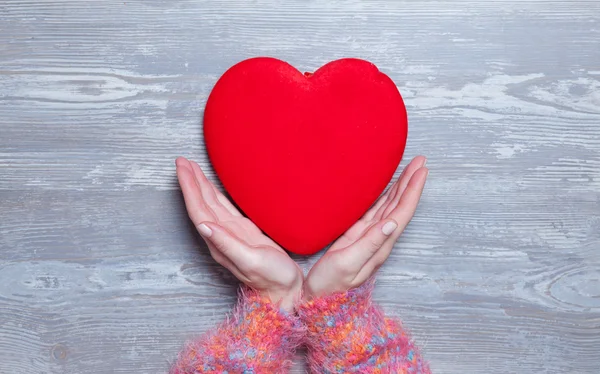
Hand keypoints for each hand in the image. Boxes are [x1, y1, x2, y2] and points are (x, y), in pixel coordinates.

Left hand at [176, 157, 302, 311]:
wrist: (285, 291)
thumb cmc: (272, 279)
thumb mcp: (251, 261)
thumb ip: (227, 244)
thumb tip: (204, 226)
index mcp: (219, 242)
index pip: (199, 210)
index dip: (189, 188)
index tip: (182, 168)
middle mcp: (221, 237)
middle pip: (201, 204)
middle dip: (191, 181)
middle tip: (182, 160)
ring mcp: (231, 234)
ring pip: (211, 204)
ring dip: (200, 186)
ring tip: (192, 168)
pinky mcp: (243, 233)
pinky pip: (224, 209)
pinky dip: (215, 195)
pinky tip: (212, 187)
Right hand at [304, 156, 427, 299]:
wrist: (319, 299)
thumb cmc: (330, 285)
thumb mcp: (348, 264)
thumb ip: (370, 244)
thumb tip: (392, 223)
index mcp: (380, 245)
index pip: (402, 212)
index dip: (412, 190)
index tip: (421, 170)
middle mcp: (379, 239)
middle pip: (400, 205)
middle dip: (411, 182)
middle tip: (421, 161)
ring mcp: (369, 237)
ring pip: (390, 206)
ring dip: (400, 187)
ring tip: (410, 169)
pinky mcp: (357, 236)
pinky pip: (375, 211)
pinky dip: (383, 196)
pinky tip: (386, 188)